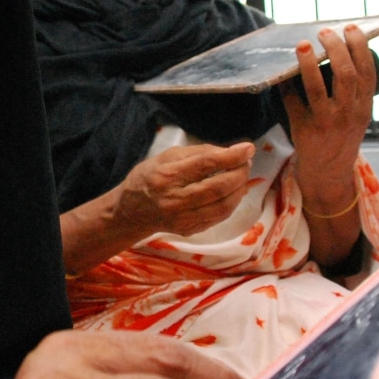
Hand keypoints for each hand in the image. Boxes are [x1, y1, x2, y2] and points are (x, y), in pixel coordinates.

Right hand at [112, 143, 256, 237]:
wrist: (131, 212)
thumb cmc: (149, 177)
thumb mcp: (167, 156)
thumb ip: (199, 153)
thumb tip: (230, 152)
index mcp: (167, 176)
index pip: (206, 165)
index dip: (231, 156)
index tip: (248, 148)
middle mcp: (175, 200)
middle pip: (218, 187)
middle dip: (239, 173)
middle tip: (246, 161)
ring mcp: (183, 219)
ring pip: (224, 205)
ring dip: (240, 189)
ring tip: (242, 175)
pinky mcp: (190, 230)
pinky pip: (220, 216)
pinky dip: (232, 202)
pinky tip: (233, 191)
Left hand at [280, 25, 372, 208]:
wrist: (329, 173)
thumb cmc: (340, 135)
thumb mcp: (356, 114)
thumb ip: (352, 90)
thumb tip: (334, 50)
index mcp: (364, 107)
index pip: (366, 71)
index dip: (359, 47)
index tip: (350, 28)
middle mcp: (348, 114)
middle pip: (345, 75)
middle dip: (335, 48)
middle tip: (324, 32)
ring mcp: (326, 123)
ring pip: (318, 87)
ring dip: (308, 63)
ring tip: (303, 45)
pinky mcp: (305, 130)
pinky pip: (294, 102)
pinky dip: (288, 85)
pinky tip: (284, 72)